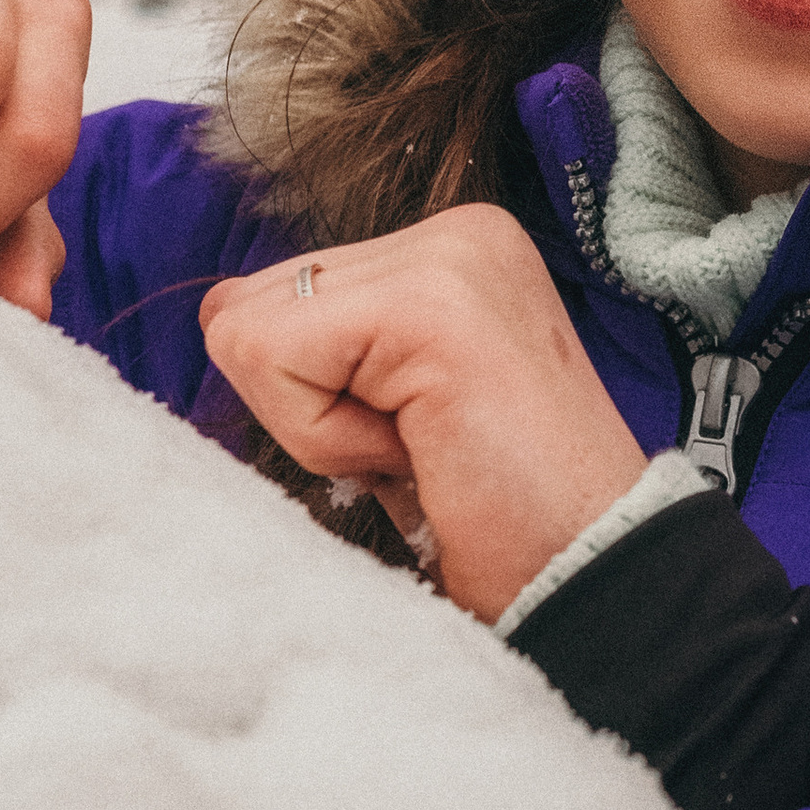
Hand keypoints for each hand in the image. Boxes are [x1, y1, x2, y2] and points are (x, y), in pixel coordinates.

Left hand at [198, 208, 648, 621]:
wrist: (592, 578)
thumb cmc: (497, 518)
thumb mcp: (391, 410)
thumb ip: (316, 346)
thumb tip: (218, 312)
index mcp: (455, 249)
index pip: (287, 293)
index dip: (321, 397)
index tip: (423, 438)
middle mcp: (458, 232)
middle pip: (256, 305)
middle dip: (313, 407)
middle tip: (423, 450)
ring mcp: (449, 257)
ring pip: (254, 334)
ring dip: (320, 428)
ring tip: (425, 451)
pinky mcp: (426, 303)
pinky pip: (273, 359)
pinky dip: (324, 437)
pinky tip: (418, 452)